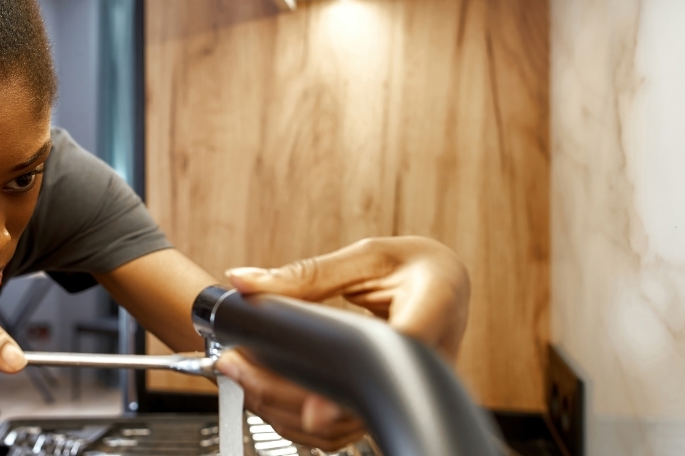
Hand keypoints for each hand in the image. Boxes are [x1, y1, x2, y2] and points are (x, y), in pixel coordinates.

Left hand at [218, 236, 470, 450]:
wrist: (446, 287)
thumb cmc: (417, 267)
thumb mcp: (367, 257)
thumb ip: (307, 274)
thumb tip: (245, 281)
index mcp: (434, 308)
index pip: (397, 356)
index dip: (356, 386)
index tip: (315, 408)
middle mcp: (430, 361)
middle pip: (359, 401)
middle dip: (288, 393)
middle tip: (239, 364)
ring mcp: (411, 391)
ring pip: (347, 426)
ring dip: (285, 409)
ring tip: (242, 373)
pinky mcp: (389, 404)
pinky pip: (344, 427)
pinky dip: (299, 416)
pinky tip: (267, 389)